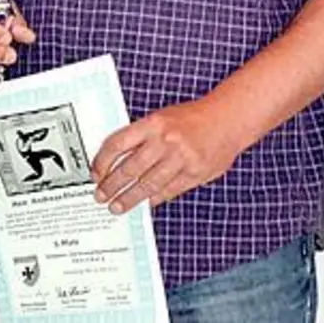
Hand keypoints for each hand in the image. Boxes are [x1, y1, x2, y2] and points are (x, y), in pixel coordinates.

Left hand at [91, 99, 241, 213]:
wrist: (228, 119)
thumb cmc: (192, 118)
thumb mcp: (162, 118)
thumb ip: (142, 137)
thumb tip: (116, 160)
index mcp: (152, 124)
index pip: (117, 144)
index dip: (102, 162)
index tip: (95, 174)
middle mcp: (165, 141)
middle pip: (130, 168)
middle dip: (112, 185)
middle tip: (100, 196)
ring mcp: (181, 159)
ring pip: (148, 184)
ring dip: (130, 198)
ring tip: (117, 206)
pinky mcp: (195, 173)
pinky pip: (169, 190)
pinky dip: (154, 199)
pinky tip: (145, 203)